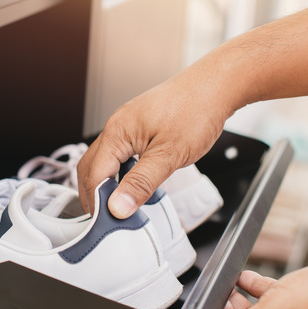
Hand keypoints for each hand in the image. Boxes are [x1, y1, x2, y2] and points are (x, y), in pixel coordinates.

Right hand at [77, 67, 235, 216]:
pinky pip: (119, 153)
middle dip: (93, 195)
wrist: (216, 85)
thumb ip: (141, 183)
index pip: (93, 175)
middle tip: (104, 219)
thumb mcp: (169, 155)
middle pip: (91, 167)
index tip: (105, 223)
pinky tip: (132, 183)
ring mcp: (127, 125)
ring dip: (106, 183)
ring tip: (118, 205)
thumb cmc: (196, 110)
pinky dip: (119, 172)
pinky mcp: (139, 127)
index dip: (96, 202)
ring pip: (105, 160)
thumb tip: (118, 207)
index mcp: (117, 132)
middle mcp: (117, 126)